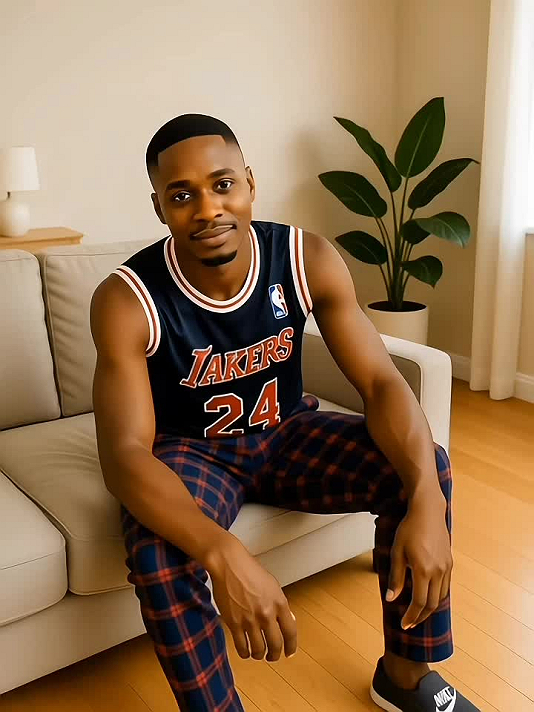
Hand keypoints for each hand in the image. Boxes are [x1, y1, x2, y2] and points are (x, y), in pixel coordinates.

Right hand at [206, 535, 297, 661]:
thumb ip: (280, 605)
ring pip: (258, 650)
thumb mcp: (272, 585)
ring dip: (259, 655)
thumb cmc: (250, 571)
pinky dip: (245, 653)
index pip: (291, 632)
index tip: (289, 652)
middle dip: (275, 655)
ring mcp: (250, 620)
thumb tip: (287, 621)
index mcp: (279, 603)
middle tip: (272, 657)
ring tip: (258, 654)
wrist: (229, 564)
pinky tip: (245, 651)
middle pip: (275, 645)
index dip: (291, 646)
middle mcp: (267, 614)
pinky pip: (242, 647)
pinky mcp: (234, 623)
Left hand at [386, 491, 451, 629]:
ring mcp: (446, 567)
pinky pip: (445, 586)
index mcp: (423, 570)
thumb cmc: (409, 529)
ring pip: (440, 597)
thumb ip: (396, 577)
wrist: (428, 511)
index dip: (411, 616)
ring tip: (417, 612)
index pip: (419, 602)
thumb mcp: (397, 552)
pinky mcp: (449, 562)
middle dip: (420, 617)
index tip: (404, 625)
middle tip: (410, 623)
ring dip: (429, 607)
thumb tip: (391, 599)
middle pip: (432, 604)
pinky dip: (436, 595)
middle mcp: (438, 571)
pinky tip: (427, 595)